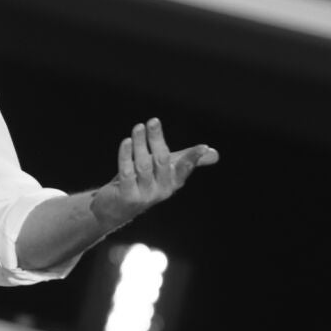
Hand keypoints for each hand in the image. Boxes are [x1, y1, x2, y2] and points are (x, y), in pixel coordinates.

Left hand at [89, 118, 217, 229]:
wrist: (116, 209)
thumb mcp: (166, 171)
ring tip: (138, 127)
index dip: (193, 158)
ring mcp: (144, 195)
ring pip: (143, 165)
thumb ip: (187, 161)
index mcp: (173, 183)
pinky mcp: (127, 196)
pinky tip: (126, 142)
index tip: (201, 148)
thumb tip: (214, 153)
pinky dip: (126, 156)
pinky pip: (127, 173)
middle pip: (161, 161)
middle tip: (153, 121)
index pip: (184, 169)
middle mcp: (161, 190)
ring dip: (140, 144)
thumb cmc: (143, 184)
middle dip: (157, 139)